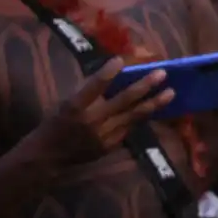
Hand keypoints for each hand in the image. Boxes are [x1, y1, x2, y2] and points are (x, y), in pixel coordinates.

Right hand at [28, 61, 173, 168]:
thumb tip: (114, 75)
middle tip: (162, 73)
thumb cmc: (55, 124)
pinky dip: (143, 117)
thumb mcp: (65, 104)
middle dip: (144, 86)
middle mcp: (91, 121)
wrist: (47, 158)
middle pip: (122, 101)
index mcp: (74, 107)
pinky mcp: (110, 146)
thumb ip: (88, 92)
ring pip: (133, 117)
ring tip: (170, 92)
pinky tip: (156, 107)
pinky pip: (130, 128)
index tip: (121, 59)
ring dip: (153, 104)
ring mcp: (103, 136)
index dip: (107, 74)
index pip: (93, 87)